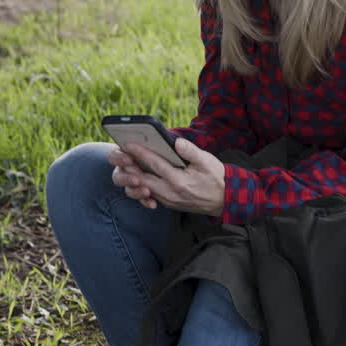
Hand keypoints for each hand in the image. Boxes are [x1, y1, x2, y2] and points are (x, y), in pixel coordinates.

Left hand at [108, 138, 225, 216]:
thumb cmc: (216, 178)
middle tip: (120, 154)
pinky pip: (150, 194)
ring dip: (133, 177)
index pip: (155, 164)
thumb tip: (177, 142)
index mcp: (179, 181)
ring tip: (125, 164)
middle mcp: (170, 192)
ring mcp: (169, 200)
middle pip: (143, 179)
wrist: (225, 200)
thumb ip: (191, 152)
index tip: (129, 144)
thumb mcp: (207, 162)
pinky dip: (141, 186)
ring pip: (144, 188)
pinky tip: (137, 177)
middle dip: (130, 166)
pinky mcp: (169, 203)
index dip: (140, 153)